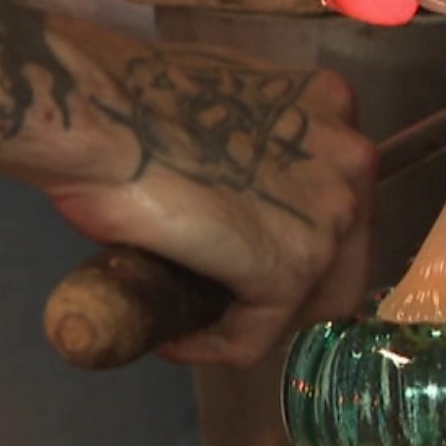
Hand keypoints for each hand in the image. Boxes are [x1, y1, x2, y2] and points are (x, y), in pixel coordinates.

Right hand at [39, 39, 375, 366]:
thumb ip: (248, 140)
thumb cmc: (130, 100)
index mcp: (329, 107)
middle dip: (285, 289)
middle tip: (224, 298)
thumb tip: (231, 181)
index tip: (236, 254)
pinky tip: (175, 338)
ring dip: (254, 321)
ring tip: (196, 320)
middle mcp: (349, 158)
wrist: (96, 116)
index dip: (288, 235)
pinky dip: (217, 345)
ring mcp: (329, 217)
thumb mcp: (217, 105)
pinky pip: (258, 333)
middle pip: (339, 257)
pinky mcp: (291, 268)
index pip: (333, 200)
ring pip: (308, 303)